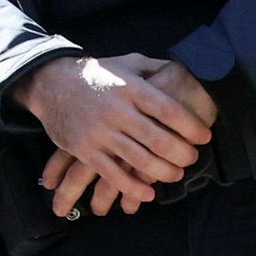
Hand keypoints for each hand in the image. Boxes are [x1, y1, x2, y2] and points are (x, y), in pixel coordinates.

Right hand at [20, 52, 216, 217]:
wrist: (51, 82)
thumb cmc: (96, 74)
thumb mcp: (126, 62)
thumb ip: (154, 68)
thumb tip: (183, 71)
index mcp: (131, 89)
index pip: (169, 110)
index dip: (191, 126)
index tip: (204, 136)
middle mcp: (117, 111)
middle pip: (158, 139)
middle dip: (182, 154)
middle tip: (192, 158)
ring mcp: (100, 132)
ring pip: (139, 160)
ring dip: (163, 172)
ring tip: (175, 174)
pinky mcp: (85, 149)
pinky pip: (112, 174)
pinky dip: (133, 187)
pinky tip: (148, 193)